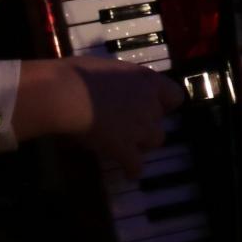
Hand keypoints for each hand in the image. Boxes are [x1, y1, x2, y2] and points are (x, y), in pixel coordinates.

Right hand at [15, 57, 184, 175]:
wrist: (67, 93)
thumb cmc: (78, 73)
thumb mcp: (105, 68)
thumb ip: (115, 79)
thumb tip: (105, 82)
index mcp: (147, 80)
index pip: (174, 95)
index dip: (164, 103)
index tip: (153, 105)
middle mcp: (150, 104)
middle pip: (161, 121)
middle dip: (148, 125)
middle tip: (130, 127)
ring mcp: (140, 128)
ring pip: (155, 142)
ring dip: (143, 144)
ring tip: (129, 146)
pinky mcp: (125, 148)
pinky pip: (136, 165)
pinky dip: (132, 170)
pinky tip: (129, 174)